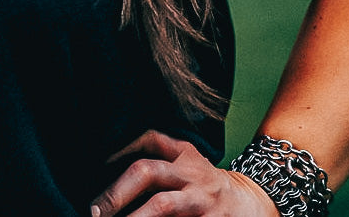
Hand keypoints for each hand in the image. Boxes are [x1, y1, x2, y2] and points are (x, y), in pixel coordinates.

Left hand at [90, 130, 277, 215]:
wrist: (253, 204)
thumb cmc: (204, 183)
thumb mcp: (186, 162)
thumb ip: (158, 160)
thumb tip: (108, 170)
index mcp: (183, 154)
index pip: (148, 140)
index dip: (120, 149)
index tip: (97, 164)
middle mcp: (191, 174)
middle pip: (147, 172)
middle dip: (117, 191)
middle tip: (95, 209)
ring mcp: (202, 201)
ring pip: (163, 205)